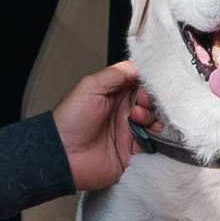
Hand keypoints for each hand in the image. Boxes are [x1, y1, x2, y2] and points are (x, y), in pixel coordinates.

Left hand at [54, 59, 151, 191]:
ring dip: (152, 115)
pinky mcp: (133, 150)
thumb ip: (116, 74)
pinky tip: (149, 131)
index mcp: (113, 95)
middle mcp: (123, 112)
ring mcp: (129, 131)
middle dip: (151, 98)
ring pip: (154, 120)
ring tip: (138, 117)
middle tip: (142, 100)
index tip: (149, 82)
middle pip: (150, 101)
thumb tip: (138, 65)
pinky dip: (156, 135)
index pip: (139, 83)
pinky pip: (154, 141)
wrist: (63, 155)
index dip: (147, 81)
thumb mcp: (90, 86)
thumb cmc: (69, 121)